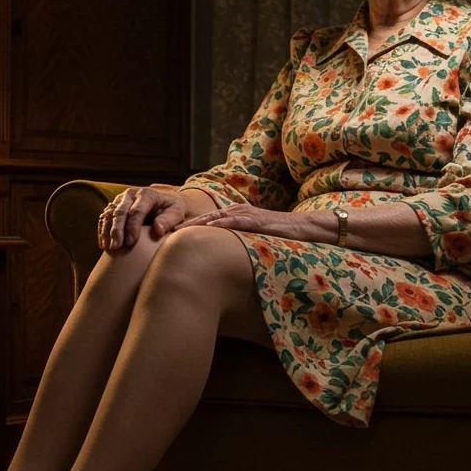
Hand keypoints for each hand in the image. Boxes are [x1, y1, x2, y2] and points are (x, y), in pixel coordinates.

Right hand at [98, 187, 187, 251]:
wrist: (166, 202)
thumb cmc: (173, 209)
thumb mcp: (177, 213)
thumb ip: (169, 220)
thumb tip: (158, 230)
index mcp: (147, 194)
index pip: (136, 211)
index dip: (132, 227)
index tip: (131, 243)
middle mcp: (131, 194)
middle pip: (120, 212)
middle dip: (116, 230)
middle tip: (115, 247)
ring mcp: (121, 200)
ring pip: (109, 214)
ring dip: (107, 231)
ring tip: (108, 248)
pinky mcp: (114, 206)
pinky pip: (105, 217)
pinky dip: (103, 230)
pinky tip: (103, 244)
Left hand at [170, 205, 304, 239]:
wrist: (303, 227)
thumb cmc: (280, 236)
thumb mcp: (254, 239)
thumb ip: (239, 243)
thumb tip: (223, 258)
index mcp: (237, 216)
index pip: (208, 221)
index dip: (189, 226)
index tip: (171, 233)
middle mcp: (239, 212)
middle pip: (207, 218)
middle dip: (187, 224)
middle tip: (166, 231)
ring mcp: (248, 215)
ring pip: (217, 218)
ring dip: (197, 223)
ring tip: (179, 230)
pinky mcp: (257, 221)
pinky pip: (236, 222)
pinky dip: (221, 225)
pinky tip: (207, 229)